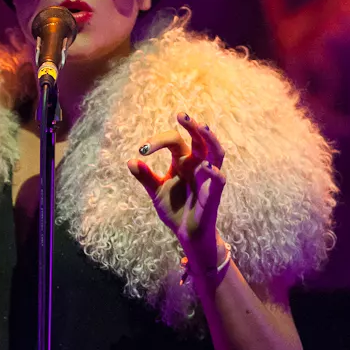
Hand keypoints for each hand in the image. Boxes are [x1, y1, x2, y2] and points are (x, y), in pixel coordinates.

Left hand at [128, 112, 227, 273]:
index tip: (143, 149)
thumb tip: (131, 161)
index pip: (174, 141)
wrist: (186, 234)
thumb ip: (146, 177)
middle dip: (193, 126)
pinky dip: (214, 173)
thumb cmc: (175, 208)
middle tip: (181, 115)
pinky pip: (219, 180)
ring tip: (202, 128)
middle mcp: (197, 165)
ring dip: (210, 140)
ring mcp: (207, 178)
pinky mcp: (214, 194)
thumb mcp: (156, 191)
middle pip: (200, 140)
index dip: (158, 141)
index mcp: (182, 161)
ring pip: (216, 153)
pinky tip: (206, 167)